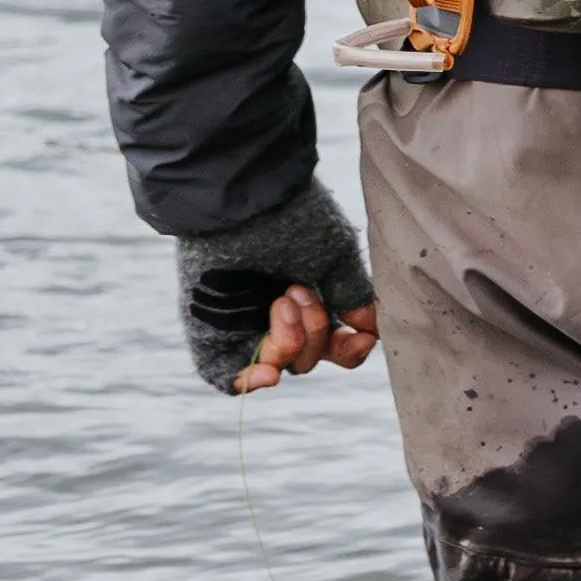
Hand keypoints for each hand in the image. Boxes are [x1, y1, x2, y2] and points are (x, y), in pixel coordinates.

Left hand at [174, 178, 380, 391]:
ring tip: (281, 299)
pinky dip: (250, 381)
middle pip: (308, 359)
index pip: (334, 344)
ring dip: (291, 342)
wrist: (239, 199)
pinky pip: (226, 376)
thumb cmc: (288, 215)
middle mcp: (277, 317)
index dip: (350, 348)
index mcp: (308, 299)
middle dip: (315, 333)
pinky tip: (270, 374)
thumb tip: (368, 328)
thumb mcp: (333, 252)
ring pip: (278, 366)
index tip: (362, 335)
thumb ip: (351, 292)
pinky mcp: (212, 334)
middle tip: (299, 291)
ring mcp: (244, 327)